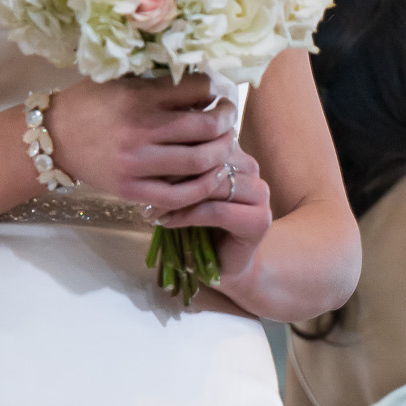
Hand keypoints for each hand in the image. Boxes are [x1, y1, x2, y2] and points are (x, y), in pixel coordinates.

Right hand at [46, 75, 238, 212]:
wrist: (54, 138)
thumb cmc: (91, 103)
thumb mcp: (122, 80)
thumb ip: (159, 81)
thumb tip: (206, 83)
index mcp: (138, 96)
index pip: (197, 89)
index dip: (217, 89)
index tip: (218, 92)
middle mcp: (139, 129)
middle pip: (206, 127)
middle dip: (228, 120)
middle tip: (228, 116)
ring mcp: (135, 163)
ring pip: (199, 161)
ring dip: (222, 152)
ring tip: (224, 143)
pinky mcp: (131, 190)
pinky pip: (179, 195)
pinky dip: (203, 187)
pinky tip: (210, 175)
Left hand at [153, 146, 272, 291]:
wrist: (223, 265)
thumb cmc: (198, 223)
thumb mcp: (185, 188)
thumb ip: (179, 168)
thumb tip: (147, 151)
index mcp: (235, 152)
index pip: (204, 140)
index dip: (173, 152)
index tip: (145, 169)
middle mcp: (252, 168)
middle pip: (210, 160)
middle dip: (174, 175)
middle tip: (144, 191)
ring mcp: (260, 195)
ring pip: (214, 184)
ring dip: (179, 198)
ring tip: (154, 209)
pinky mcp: (259, 221)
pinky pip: (217, 211)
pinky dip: (188, 216)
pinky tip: (168, 223)